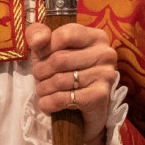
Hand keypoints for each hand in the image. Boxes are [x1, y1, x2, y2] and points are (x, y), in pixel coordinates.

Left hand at [25, 21, 116, 144]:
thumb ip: (38, 34)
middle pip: (60, 59)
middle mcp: (105, 53)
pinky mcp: (101, 95)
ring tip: (42, 91)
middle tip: (38, 78)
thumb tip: (38, 39)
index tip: (40, 57)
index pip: (65, 35)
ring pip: (60, 80)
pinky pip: (64, 98)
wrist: (81, 110)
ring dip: (43, 88)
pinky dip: (48, 103)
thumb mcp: (48, 49)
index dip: (45, 47)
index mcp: (95, 37)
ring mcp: (106, 74)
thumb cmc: (63, 72)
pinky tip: (47, 104)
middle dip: (41, 71)